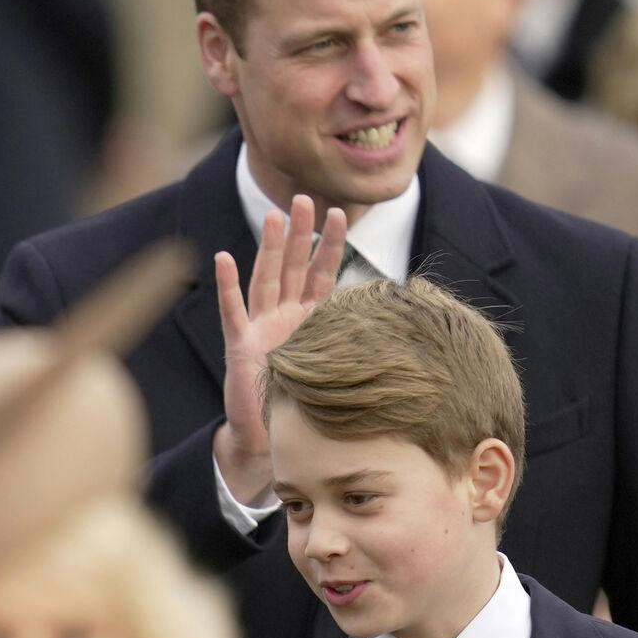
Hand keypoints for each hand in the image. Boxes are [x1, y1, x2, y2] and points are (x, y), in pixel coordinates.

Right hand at [211, 195, 346, 502]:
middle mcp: (283, 318)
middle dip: (297, 233)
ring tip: (271, 217)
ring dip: (267, 248)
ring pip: (265, 279)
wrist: (272, 440)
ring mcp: (260, 328)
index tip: (342, 213)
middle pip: (291, 266)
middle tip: (303, 198)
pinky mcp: (240, 345)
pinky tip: (223, 257)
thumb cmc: (308, 407)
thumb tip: (413, 338)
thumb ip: (364, 350)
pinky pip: (233, 310)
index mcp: (309, 321)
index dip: (329, 245)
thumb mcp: (343, 371)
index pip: (321, 274)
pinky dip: (227, 284)